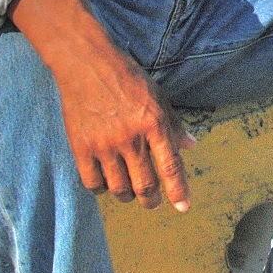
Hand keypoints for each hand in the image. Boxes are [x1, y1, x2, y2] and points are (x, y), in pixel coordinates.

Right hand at [52, 41, 196, 210]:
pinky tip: (107, 183)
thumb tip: (191, 145)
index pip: (171, 165)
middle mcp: (131, 138)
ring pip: (119, 188)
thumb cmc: (127, 78)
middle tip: (154, 202)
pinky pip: (93, 183)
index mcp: (154, 123)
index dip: (179, 190)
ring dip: (128, 196)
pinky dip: (102, 189)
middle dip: (152, 200)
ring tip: (131, 193)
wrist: (87, 65)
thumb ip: (173, 124)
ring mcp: (105, 145)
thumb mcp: (158, 96)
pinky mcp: (81, 148)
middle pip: (144, 184)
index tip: (183, 207)